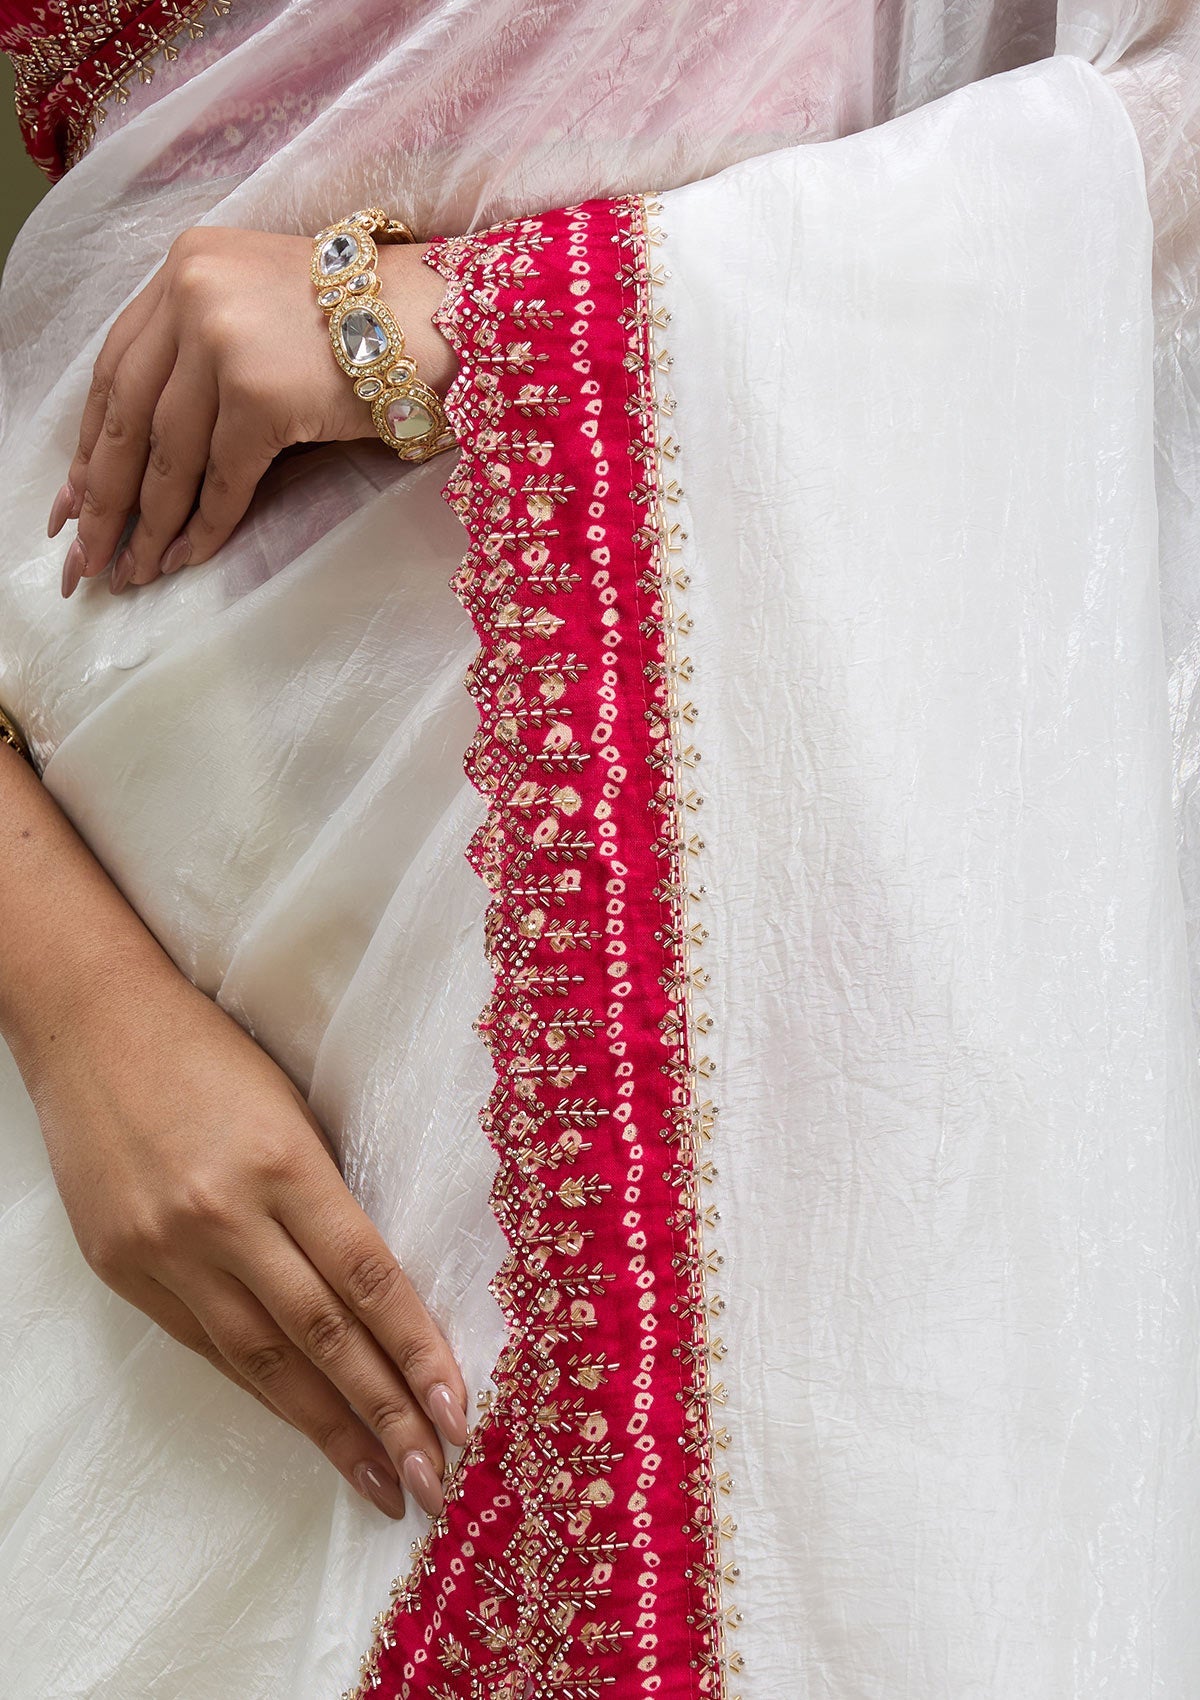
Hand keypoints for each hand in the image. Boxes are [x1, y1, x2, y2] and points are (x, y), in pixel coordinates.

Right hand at [21, 936, 469, 1520]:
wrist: (92, 1023)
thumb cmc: (210, 1051)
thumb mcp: (291, 1108)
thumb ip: (326, 1197)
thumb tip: (379, 1290)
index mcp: (282, 1161)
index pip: (367, 1277)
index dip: (417, 1350)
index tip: (458, 1411)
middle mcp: (223, 1215)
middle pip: (321, 1334)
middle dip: (384, 1413)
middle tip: (432, 1478)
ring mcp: (166, 1248)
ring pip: (261, 1359)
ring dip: (325, 1427)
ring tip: (377, 1478)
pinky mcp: (123, 1267)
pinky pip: (205, 1344)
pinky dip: (260, 1389)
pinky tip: (301, 1423)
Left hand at [49, 226, 456, 595]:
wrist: (443, 319)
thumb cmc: (368, 326)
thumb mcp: (264, 313)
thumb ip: (204, 356)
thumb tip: (145, 458)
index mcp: (186, 266)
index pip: (115, 367)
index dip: (88, 442)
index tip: (70, 498)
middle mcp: (192, 292)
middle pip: (125, 414)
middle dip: (100, 495)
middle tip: (82, 555)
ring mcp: (224, 340)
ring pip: (166, 455)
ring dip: (147, 525)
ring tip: (130, 572)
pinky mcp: (260, 390)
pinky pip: (220, 478)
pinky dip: (203, 527)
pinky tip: (186, 559)